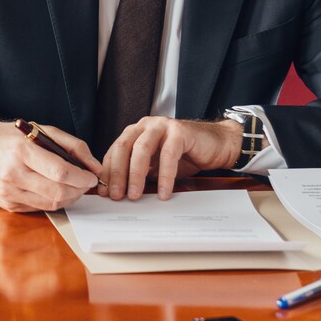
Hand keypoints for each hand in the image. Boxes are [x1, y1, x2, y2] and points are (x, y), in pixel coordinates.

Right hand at [0, 120, 100, 211]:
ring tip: (73, 186)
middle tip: (85, 183)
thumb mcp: (40, 130)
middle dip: (79, 190)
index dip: (81, 177)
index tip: (91, 176)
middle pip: (58, 192)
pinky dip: (53, 200)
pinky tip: (54, 189)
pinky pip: (40, 207)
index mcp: (21, 151)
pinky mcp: (8, 205)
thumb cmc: (10, 138)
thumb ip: (72, 145)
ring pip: (51, 204)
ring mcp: (8, 192)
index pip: (60, 172)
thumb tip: (94, 166)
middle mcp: (12, 174)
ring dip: (69, 197)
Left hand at [98, 117, 241, 200]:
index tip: (104, 191)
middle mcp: (145, 125)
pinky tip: (163, 192)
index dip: (108, 171)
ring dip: (135, 175)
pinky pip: (168, 155)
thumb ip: (139, 172)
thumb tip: (119, 191)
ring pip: (141, 149)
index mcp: (136, 132)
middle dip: (117, 173)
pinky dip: (164, 176)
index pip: (115, 150)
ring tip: (135, 195)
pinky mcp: (180, 131)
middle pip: (123, 148)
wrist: (217, 144)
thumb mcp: (156, 166)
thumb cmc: (185, 155)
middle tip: (116, 195)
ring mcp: (162, 126)